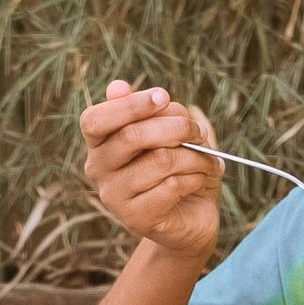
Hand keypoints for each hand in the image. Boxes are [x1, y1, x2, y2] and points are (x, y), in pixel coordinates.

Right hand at [82, 81, 222, 268]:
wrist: (190, 216)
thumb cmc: (177, 166)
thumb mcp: (168, 131)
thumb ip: (149, 110)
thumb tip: (117, 86)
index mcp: (98, 143)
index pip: (95, 119)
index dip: (129, 105)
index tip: (164, 96)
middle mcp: (97, 169)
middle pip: (131, 136)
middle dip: (176, 127)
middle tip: (200, 131)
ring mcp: (114, 197)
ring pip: (160, 160)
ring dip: (195, 155)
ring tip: (208, 160)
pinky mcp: (136, 218)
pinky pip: (172, 186)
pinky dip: (196, 177)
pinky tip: (201, 179)